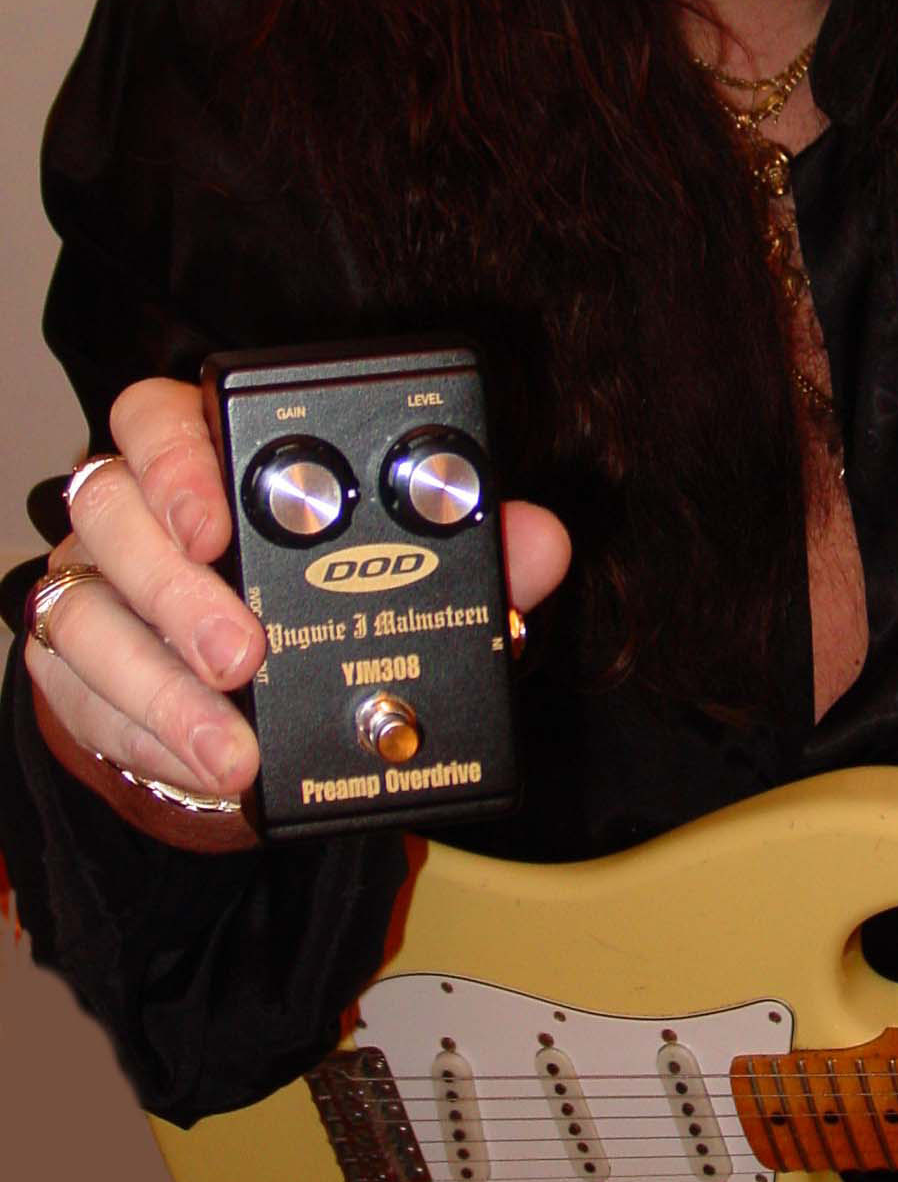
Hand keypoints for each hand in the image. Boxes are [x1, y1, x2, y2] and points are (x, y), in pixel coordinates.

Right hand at [25, 378, 569, 851]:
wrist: (253, 708)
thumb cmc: (331, 607)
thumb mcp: (410, 575)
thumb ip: (476, 552)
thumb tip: (540, 541)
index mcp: (212, 456)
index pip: (162, 415)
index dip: (178, 456)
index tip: (217, 519)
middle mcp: (139, 510)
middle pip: (111, 508)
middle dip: (176, 586)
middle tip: (242, 652)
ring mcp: (98, 588)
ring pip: (84, 608)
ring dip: (161, 682)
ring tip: (232, 741)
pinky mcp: (72, 670)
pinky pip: (80, 695)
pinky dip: (147, 737)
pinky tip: (210, 766)